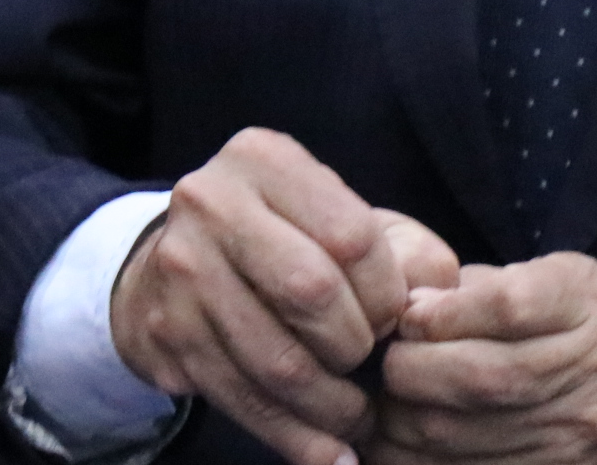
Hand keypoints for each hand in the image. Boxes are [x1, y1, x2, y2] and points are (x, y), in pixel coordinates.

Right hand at [110, 129, 458, 464]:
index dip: (386, 293)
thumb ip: (406, 251)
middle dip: (356, 346)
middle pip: (310, 292)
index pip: (352, 235)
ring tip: (359, 421)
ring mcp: (181, 268)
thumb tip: (430, 305)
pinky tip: (329, 455)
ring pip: (276, 360)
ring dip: (331, 408)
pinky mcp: (165, 332)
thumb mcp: (343, 221)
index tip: (391, 320)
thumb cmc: (286, 242)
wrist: (177, 263)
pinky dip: (295, 440)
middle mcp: (211, 202)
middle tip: (370, 366)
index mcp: (264, 160)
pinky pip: (242, 400)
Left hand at [370, 255, 596, 464]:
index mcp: (584, 302)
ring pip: (465, 435)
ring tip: (388, 399)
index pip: (508, 305)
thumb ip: (476, 287)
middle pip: (484, 377)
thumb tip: (410, 306)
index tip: (408, 316)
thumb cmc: (562, 329)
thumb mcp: (538, 280)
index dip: (444, 313)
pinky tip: (401, 436)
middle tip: (386, 360)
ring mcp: (575, 431)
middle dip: (413, 369)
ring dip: (406, 418)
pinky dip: (417, 457)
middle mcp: (593, 369)